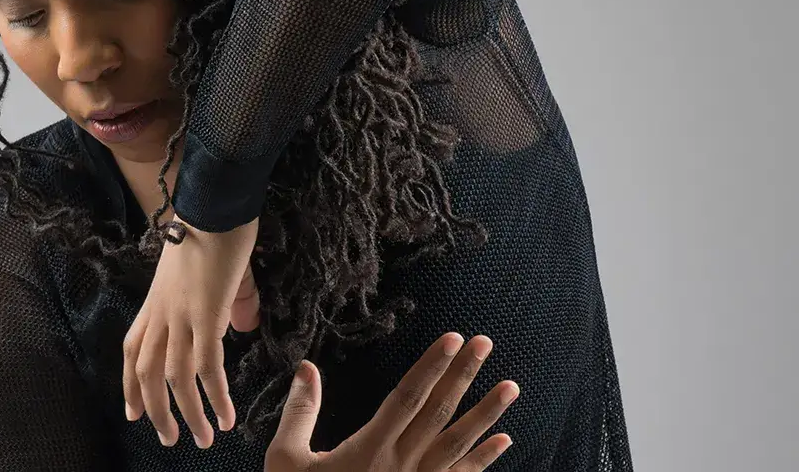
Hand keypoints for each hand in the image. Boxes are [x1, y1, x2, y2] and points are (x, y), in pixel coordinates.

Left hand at [123, 216, 258, 448]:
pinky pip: (207, 366)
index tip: (133, 413)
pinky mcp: (206, 313)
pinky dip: (215, 396)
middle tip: (170, 438)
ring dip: (189, 414)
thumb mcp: (208, 270)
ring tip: (202, 438)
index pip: (134, 350)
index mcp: (156, 300)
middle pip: (148, 373)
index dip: (130, 386)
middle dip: (156, 411)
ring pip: (175, 378)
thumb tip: (239, 325)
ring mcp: (181, 313)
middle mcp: (162, 311)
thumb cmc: (214, 225)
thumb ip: (222, 302)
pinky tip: (225, 416)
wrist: (215, 200)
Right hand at [265, 333, 518, 471]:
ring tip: (512, 386)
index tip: (452, 339)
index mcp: (369, 450)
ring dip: (486, 414)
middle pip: (439, 413)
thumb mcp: (286, 461)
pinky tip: (504, 439)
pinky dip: (484, 460)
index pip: (407, 397)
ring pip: (458, 445)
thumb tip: (306, 368)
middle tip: (484, 342)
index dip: (431, 366)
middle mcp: (400, 465)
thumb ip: (300, 413)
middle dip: (463, 375)